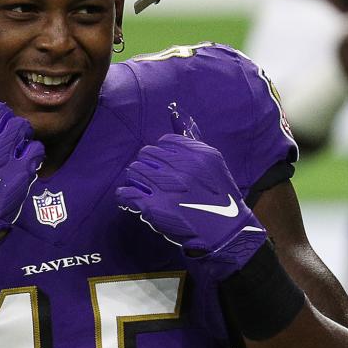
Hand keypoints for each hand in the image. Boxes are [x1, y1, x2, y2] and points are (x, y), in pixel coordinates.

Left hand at [115, 134, 266, 278]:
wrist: (223, 232)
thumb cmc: (219, 198)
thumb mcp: (213, 165)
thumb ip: (193, 143)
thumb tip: (174, 114)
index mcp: (197, 155)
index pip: (165, 141)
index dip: (162, 152)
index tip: (164, 163)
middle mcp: (182, 168)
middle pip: (147, 153)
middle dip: (147, 163)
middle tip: (152, 176)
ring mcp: (166, 187)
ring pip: (134, 170)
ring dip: (136, 178)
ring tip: (143, 187)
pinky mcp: (154, 207)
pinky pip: (127, 193)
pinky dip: (124, 195)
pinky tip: (128, 197)